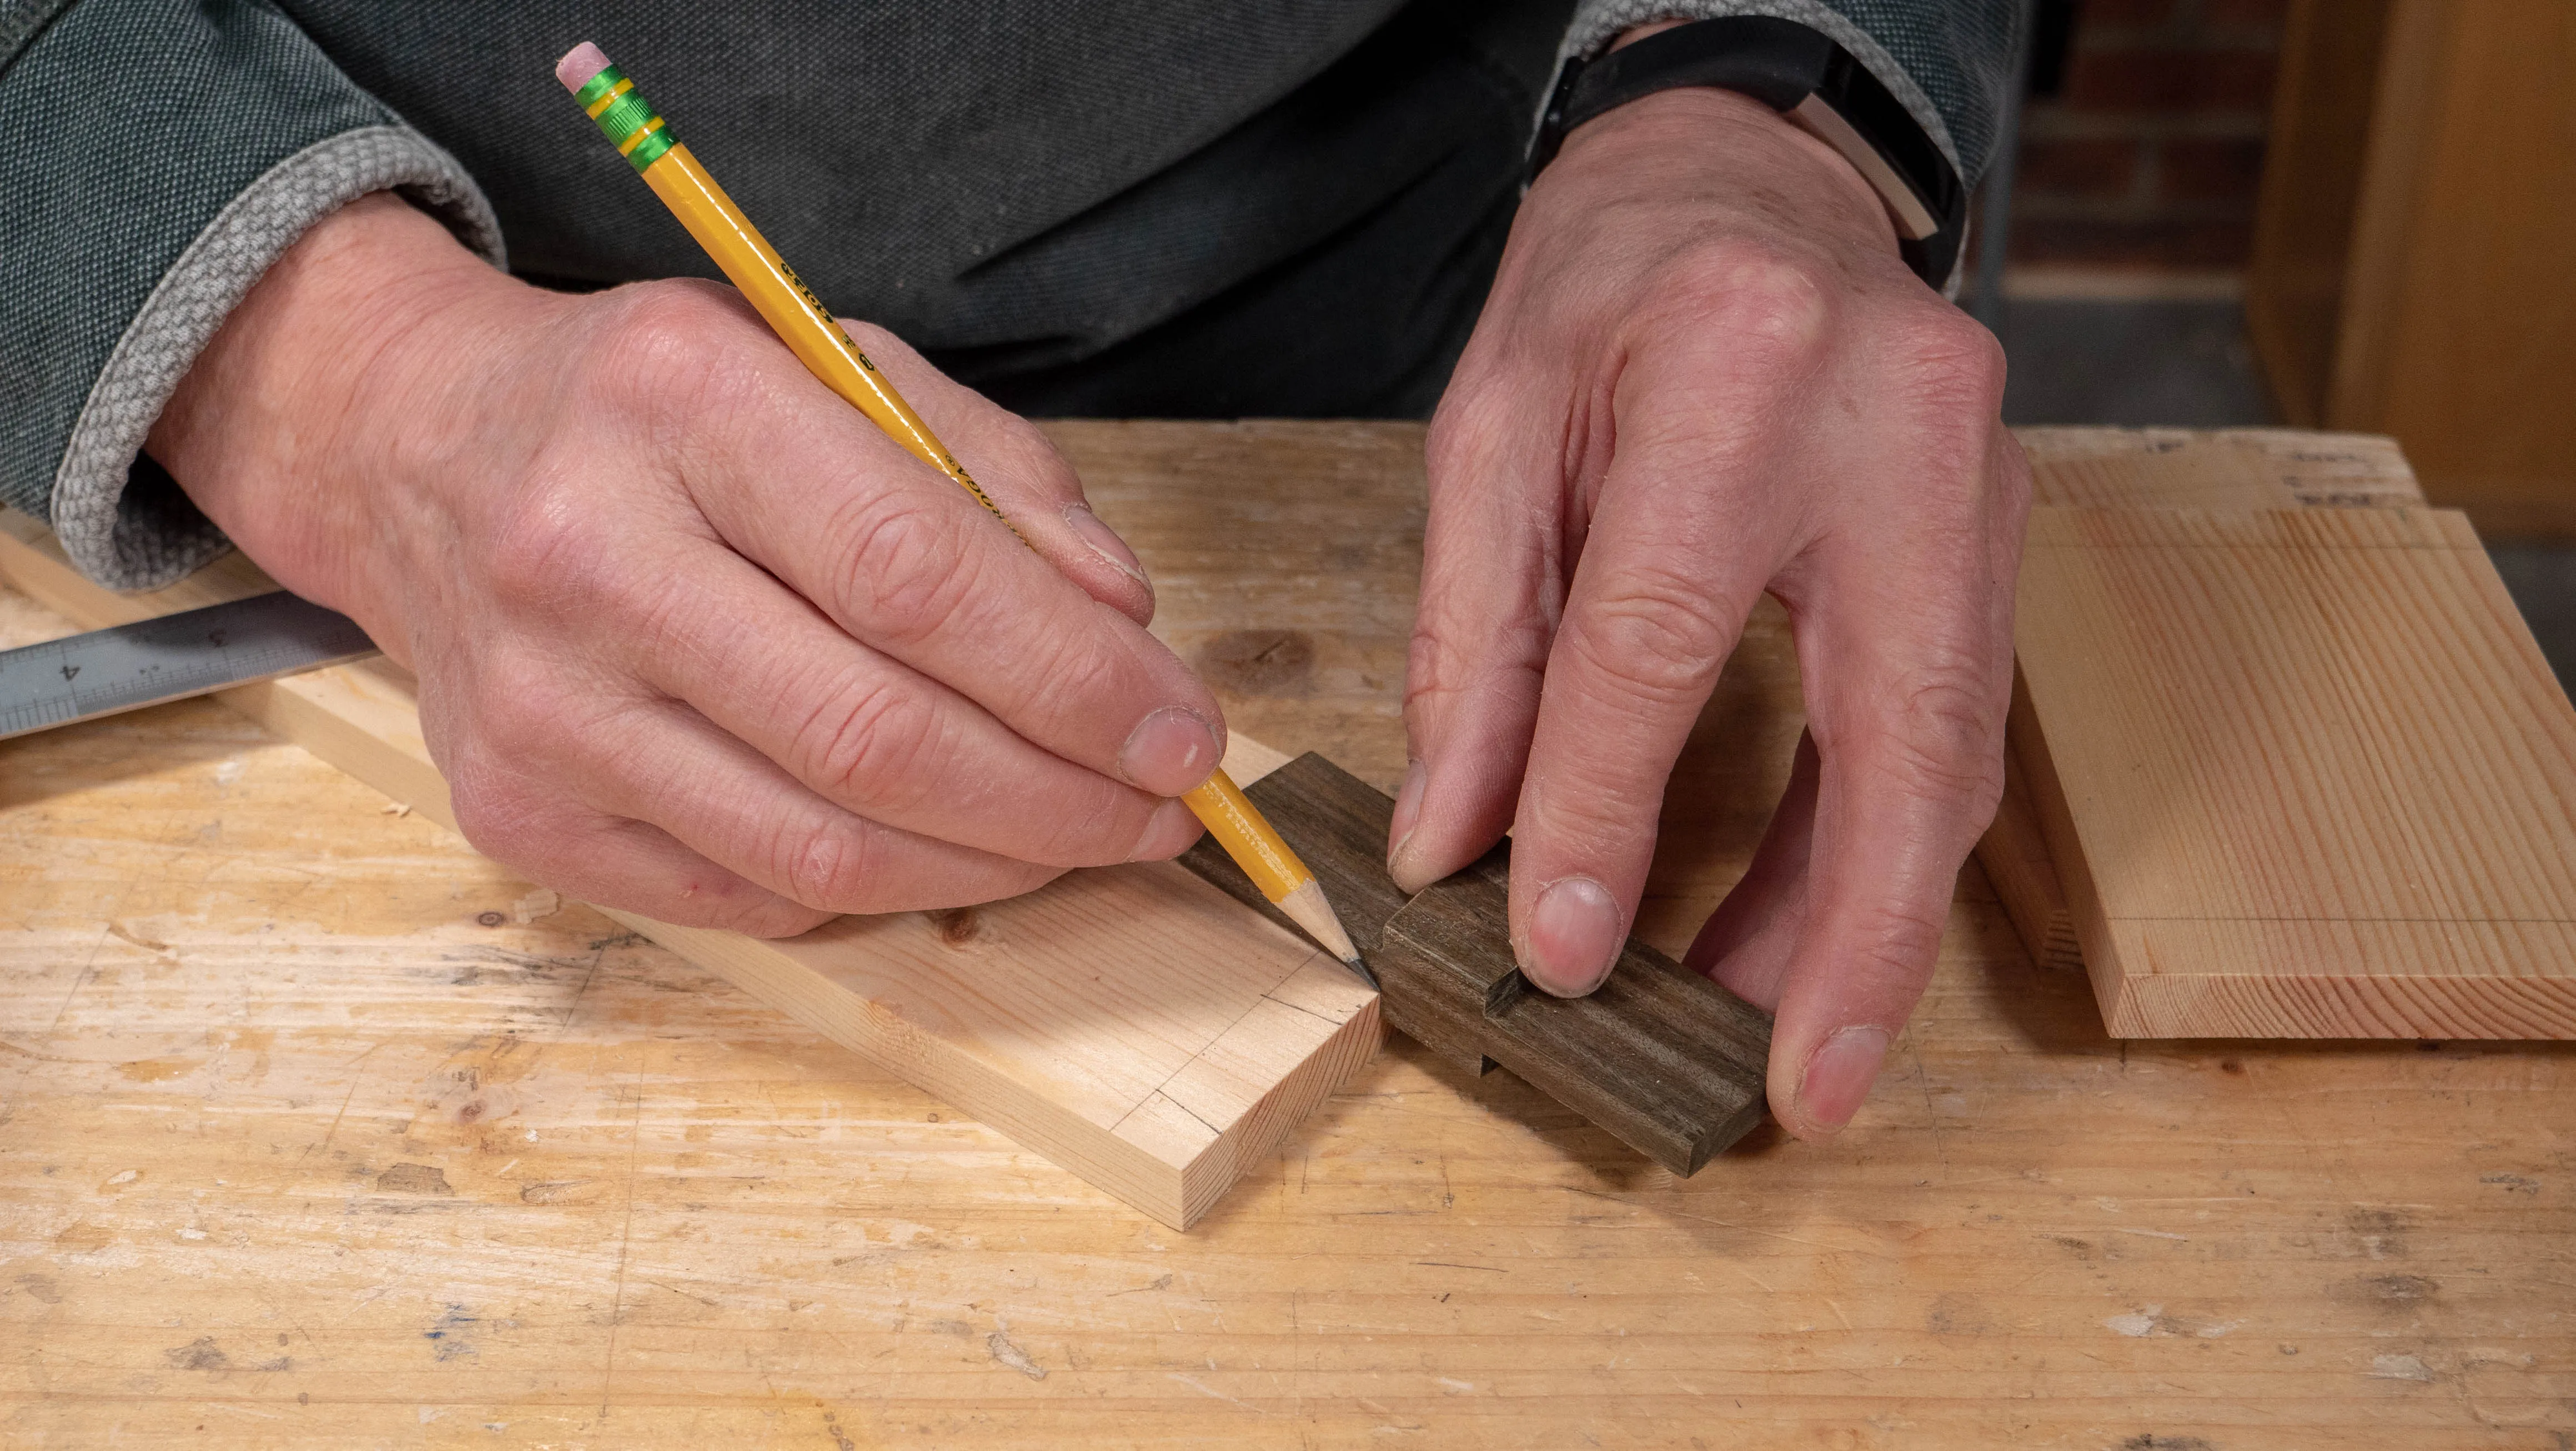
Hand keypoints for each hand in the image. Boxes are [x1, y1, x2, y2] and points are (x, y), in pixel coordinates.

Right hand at [149, 194, 1221, 934]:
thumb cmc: (662, 410)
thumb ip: (996, 482)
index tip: (1184, 734)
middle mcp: (585, 555)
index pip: (917, 574)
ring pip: (821, 845)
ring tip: (1079, 835)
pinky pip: (750, 894)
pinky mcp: (516, 816)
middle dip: (1061, 797)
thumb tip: (1123, 629)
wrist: (420, 452)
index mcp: (681, 402)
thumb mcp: (837, 369)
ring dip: (990, 863)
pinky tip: (947, 849)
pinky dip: (879, 888)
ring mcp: (538, 706)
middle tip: (1161, 809)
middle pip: (878, 733)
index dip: (1076, 679)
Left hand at [1391, 86, 2028, 1137]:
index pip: (1664, 638)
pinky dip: (1880, 844)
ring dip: (1869, 914)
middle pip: (1902, 726)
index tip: (1558, 947)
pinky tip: (1810, 933)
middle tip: (1802, 1091)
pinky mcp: (1998, 533)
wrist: (1744, 178)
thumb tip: (1456, 837)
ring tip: (1790, 1048)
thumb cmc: (1605, 286)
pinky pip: (1949, 721)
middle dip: (1851, 933)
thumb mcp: (1494, 433)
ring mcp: (1981, 481)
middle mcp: (1901, 425)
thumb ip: (1477, 641)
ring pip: (1951, 748)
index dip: (1605, 812)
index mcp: (1741, 367)